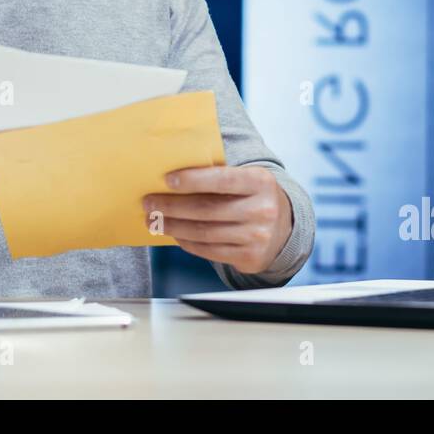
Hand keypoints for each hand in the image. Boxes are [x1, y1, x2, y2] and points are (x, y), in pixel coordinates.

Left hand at [142, 164, 293, 274]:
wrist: (284, 228)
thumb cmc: (254, 197)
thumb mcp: (247, 179)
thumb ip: (219, 176)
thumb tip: (172, 180)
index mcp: (260, 182)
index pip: (222, 179)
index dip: (193, 180)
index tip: (167, 180)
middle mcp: (261, 210)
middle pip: (207, 210)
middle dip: (172, 206)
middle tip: (149, 203)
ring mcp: (256, 237)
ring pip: (204, 233)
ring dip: (174, 226)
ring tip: (155, 220)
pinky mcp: (249, 257)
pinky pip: (209, 250)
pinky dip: (187, 242)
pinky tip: (175, 233)